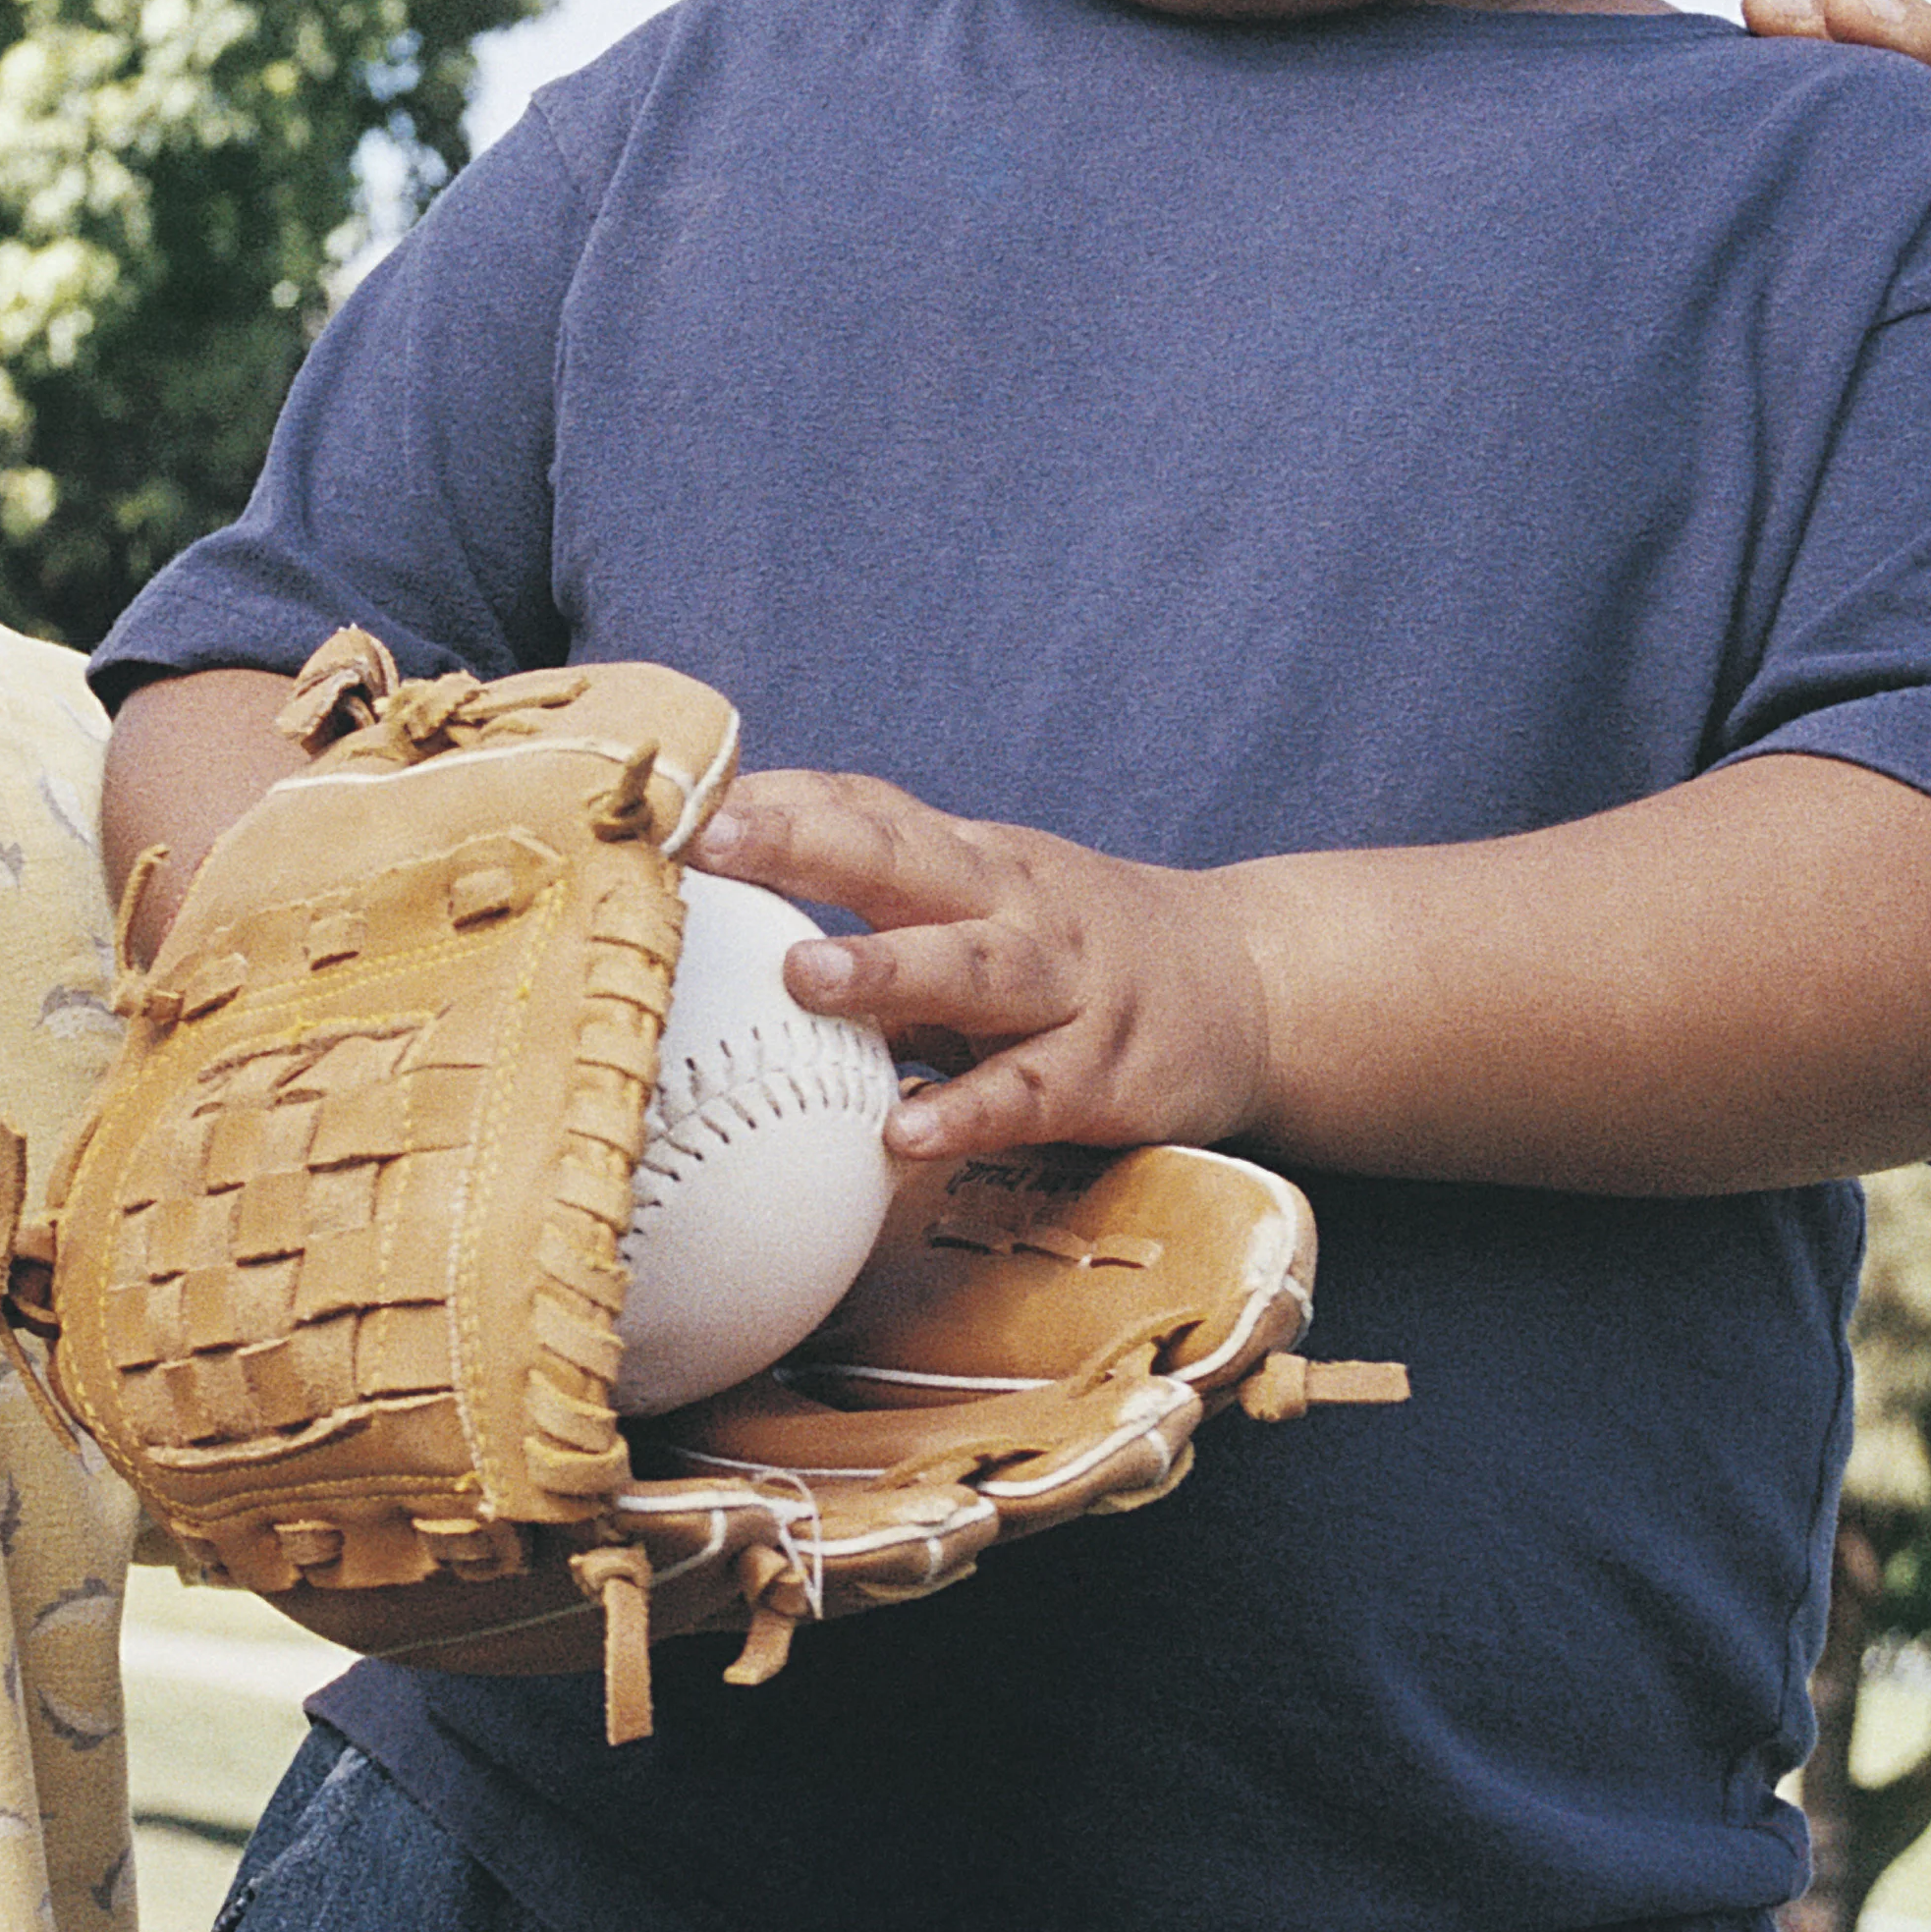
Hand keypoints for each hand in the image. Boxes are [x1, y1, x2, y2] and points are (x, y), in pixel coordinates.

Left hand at [690, 768, 1277, 1159]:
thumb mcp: (982, 896)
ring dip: (885, 969)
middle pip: (906, 858)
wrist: (1250, 988)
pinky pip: (1028, 1094)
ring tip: (801, 977)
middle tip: (718, 843)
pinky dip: (968, 1110)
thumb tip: (723, 895)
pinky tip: (905, 1132)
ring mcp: (1064, 985)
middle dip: (808, 844)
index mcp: (970, 859)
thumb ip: (874, 890)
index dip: (777, 801)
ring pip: (969, 968)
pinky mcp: (1104, 1073)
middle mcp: (1013, 904)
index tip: (681, 799)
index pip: (866, 809)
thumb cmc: (1071, 946)